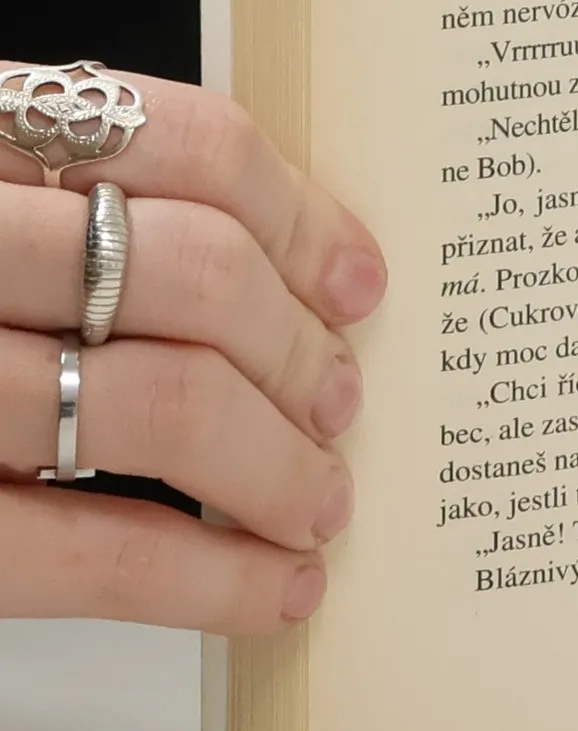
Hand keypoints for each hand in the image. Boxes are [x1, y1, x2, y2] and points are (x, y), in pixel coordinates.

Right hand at [0, 73, 384, 631]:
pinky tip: (274, 590)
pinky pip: (81, 551)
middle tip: (341, 405)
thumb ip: (66, 210)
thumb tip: (291, 275)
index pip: (179, 140)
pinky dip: (208, 578)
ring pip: (162, 404)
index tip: (357, 282)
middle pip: (192, 271)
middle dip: (299, 353)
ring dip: (279, 469)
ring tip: (319, 504)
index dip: (299, 214)